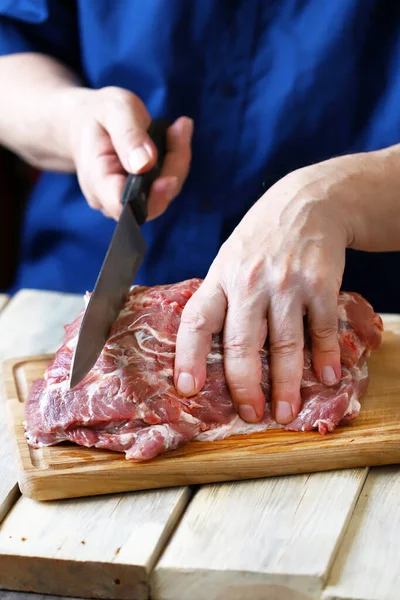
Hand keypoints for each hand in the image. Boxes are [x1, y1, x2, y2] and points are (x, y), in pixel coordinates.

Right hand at [67, 86, 192, 219]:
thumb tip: (146, 163)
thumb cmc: (98, 116)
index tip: (169, 178)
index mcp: (97, 181)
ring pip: (165, 193)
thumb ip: (129, 135)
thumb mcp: (112, 110)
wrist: (85, 123)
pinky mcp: (143, 194)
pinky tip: (176, 136)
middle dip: (174, 167)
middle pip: (154, 202)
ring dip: (178, 161)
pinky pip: (167, 185)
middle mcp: (111, 199)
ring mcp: (128, 200)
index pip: (124, 206)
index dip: (150, 199)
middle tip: (180, 129)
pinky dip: (175, 161)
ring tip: (179, 127)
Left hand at [174, 164, 349, 424]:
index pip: (197, 321)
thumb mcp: (229, 258)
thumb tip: (211, 349)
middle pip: (243, 344)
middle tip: (251, 414)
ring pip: (284, 344)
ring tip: (285, 412)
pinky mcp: (320, 284)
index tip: (188, 389)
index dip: (189, 357)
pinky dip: (324, 357)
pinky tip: (325, 378)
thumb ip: (220, 298)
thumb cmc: (261, 238)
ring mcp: (286, 284)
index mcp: (220, 277)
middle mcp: (249, 282)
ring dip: (286, 384)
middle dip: (245, 386)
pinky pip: (320, 329)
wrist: (308, 202)